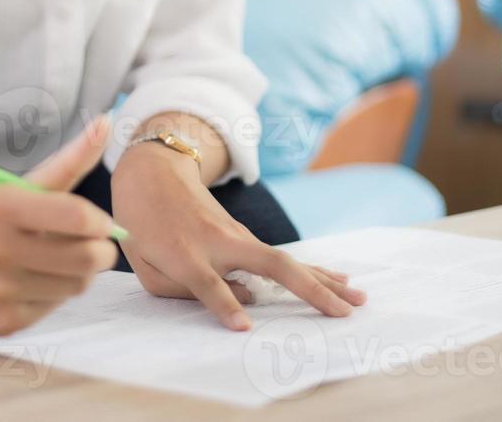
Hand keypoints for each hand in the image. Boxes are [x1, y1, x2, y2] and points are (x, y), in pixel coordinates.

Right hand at [0, 114, 120, 335]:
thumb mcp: (11, 189)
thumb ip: (65, 162)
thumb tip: (106, 123)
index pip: (77, 216)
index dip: (102, 222)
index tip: (102, 224)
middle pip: (86, 256)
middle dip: (101, 251)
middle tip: (95, 246)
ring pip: (76, 285)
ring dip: (80, 273)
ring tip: (61, 262)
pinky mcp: (2, 322)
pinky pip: (55, 307)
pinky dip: (55, 294)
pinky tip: (34, 283)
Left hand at [110, 143, 365, 330]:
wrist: (152, 173)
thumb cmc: (144, 226)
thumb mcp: (146, 265)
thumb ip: (186, 290)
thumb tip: (247, 301)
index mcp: (186, 251)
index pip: (208, 283)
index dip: (224, 305)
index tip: (245, 328)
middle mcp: (222, 241)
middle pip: (274, 265)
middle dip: (312, 289)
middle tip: (347, 311)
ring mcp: (239, 237)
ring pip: (287, 260)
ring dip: (323, 280)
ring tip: (357, 298)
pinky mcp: (244, 238)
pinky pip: (281, 258)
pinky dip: (311, 270)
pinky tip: (335, 276)